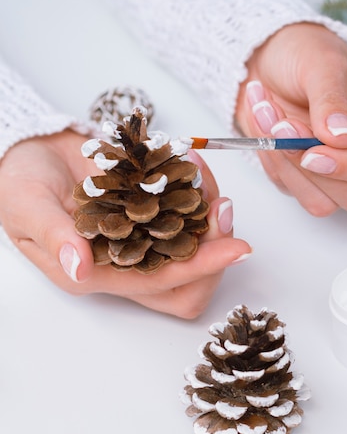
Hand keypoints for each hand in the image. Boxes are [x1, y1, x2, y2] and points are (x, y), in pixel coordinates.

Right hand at [0, 129, 251, 318]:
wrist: (32, 149)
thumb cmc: (20, 183)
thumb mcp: (26, 207)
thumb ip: (54, 237)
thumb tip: (79, 268)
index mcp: (100, 273)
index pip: (162, 284)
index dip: (202, 268)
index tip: (238, 246)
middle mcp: (129, 260)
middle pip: (192, 279)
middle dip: (217, 249)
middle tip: (223, 207)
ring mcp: (146, 234)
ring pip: (197, 243)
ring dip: (211, 214)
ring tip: (201, 173)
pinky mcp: (154, 209)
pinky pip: (190, 207)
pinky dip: (199, 187)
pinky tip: (191, 162)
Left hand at [236, 23, 346, 216]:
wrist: (268, 57)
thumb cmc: (306, 52)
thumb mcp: (322, 63)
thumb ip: (332, 100)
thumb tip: (343, 138)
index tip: (314, 152)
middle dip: (315, 170)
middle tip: (284, 127)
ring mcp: (342, 172)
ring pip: (323, 202)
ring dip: (287, 164)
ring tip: (268, 114)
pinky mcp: (310, 179)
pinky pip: (292, 190)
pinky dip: (272, 160)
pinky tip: (264, 124)